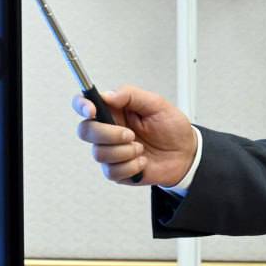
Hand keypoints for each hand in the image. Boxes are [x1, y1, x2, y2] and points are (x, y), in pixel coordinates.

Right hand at [73, 85, 196, 186]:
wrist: (185, 154)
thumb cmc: (171, 127)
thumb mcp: (157, 104)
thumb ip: (131, 95)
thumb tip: (108, 95)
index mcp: (114, 110)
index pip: (84, 104)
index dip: (81, 105)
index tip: (91, 110)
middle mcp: (108, 130)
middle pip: (85, 131)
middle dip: (107, 134)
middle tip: (130, 134)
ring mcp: (110, 151)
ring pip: (99, 153)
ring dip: (124, 151)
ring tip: (141, 148)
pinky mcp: (116, 171)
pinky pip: (112, 171)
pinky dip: (132, 166)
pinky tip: (143, 161)